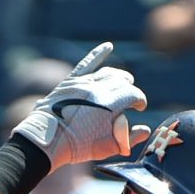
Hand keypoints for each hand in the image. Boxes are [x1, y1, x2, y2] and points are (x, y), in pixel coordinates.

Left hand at [11, 41, 149, 167]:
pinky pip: (87, 63)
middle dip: (130, 90)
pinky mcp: (71, 81)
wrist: (48, 140)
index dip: (140, 101)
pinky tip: (108, 46)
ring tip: (125, 82)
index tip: (140, 107)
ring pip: (108, 73)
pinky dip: (98, 54)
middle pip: (122, 82)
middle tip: (131, 100)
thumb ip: (130, 137)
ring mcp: (83, 82)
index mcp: (110, 104)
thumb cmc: (80, 146)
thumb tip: (145, 128)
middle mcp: (97, 89)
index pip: (134, 94)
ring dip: (119, 77)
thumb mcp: (108, 147)